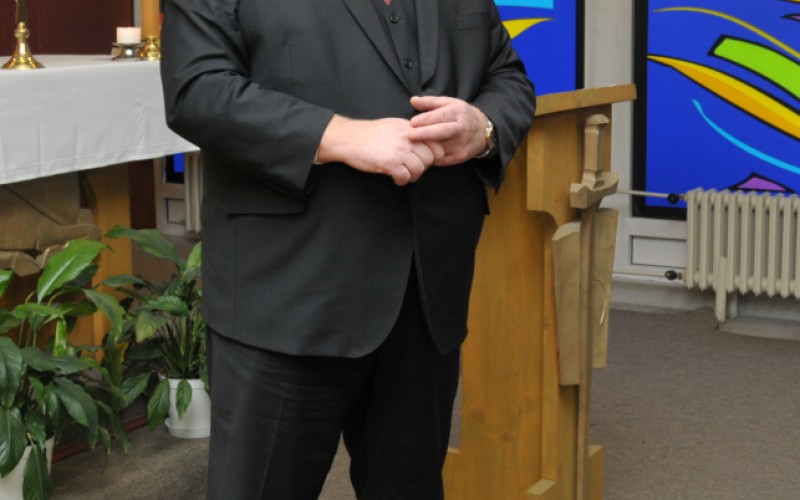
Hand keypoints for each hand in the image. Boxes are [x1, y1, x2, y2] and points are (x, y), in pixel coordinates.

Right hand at [317, 115, 436, 184]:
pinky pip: (405, 177)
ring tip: (404, 175)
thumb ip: (409, 132)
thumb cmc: (368, 134)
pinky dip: (402, 181)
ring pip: (419, 169)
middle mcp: (407, 138)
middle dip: (423, 167)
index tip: (426, 160)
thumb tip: (422, 143)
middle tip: (412, 169)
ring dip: (413, 176)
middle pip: (429, 158)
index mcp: (409, 128)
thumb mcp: (393, 126)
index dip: (434, 155)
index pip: (434, 142)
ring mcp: (399, 150)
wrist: (348, 138)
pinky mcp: (390, 163)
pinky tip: (395, 178)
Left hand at [408, 96, 487, 165]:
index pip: (440, 116)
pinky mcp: (460, 156)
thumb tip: (413, 100)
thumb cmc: (460, 115)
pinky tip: (422, 153)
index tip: (412, 123)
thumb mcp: (448, 103)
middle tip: (410, 135)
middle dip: (424, 134)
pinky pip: (441, 158)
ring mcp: (461, 144)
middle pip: (442, 132)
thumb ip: (429, 102)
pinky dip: (430, 156)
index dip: (425, 120)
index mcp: (458, 112)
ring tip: (413, 144)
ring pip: (440, 147)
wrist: (482, 131)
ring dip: (425, 147)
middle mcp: (461, 128)